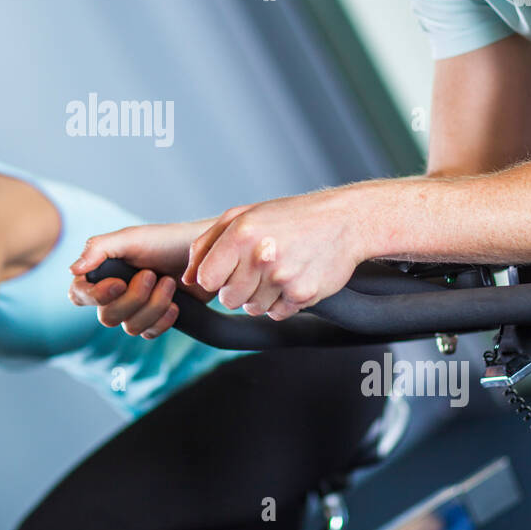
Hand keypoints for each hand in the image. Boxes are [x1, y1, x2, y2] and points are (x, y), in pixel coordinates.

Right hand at [68, 220, 216, 338]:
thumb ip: (100, 249)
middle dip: (134, 299)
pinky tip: (176, 304)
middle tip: (152, 275)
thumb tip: (72, 270)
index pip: (78, 295)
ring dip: (153, 306)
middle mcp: (114, 294)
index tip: (119, 284)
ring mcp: (135, 310)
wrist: (207, 254)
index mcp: (102, 273)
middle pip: (106, 317)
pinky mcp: (155, 320)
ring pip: (130, 328)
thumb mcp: (131, 237)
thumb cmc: (166, 240)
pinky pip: (149, 334)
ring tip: (170, 283)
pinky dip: (163, 320)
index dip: (94, 296)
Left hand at [185, 189, 363, 319]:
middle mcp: (261, 256)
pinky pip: (276, 313)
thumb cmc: (289, 217)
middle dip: (237, 289)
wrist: (343, 221)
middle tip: (256, 269)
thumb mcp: (242, 215)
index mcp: (241, 233)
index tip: (226, 269)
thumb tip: (187, 279)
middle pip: (229, 299)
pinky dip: (281, 302)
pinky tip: (291, 278)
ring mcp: (283, 278)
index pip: (206, 280)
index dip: (214, 278)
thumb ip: (206, 245)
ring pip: (252, 309)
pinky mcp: (303, 295)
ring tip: (276, 271)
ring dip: (260, 296)